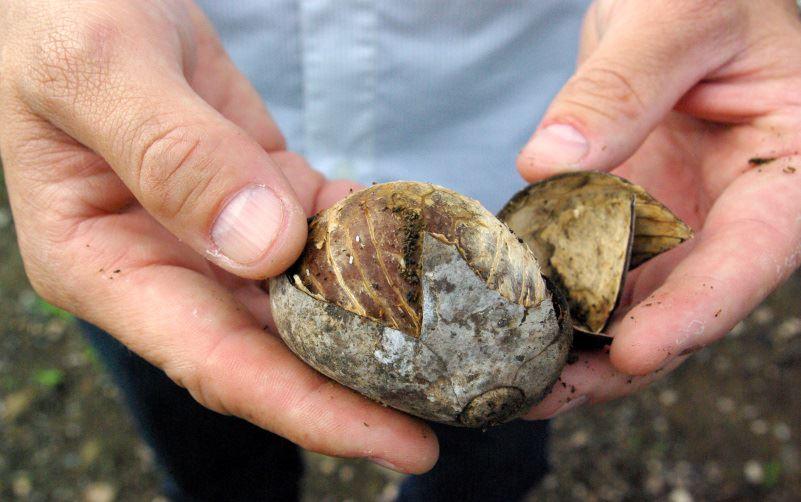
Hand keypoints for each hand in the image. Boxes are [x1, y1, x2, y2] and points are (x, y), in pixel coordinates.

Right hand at [0, 0, 436, 471]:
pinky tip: (419, 244)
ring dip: (379, 321)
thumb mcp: (100, 68)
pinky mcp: (254, 191)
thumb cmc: (60, 15)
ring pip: (306, 296)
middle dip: (363, 389)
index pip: (217, 364)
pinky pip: (322, 229)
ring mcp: (212, 232)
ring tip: (462, 345)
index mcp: (104, 263)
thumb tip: (263, 249)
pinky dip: (370, 238)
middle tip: (456, 409)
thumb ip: (174, 155)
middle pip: (275, 349)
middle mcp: (165, 264)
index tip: (398, 442)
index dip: (309, 411)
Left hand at [517, 0, 800, 417]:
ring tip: (506, 379)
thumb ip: (620, 88)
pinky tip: (500, 322)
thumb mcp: (677, 15)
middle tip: (542, 394)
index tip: (637, 354)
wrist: (676, 0)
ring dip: (571, 346)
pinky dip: (549, 299)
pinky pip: (588, 270)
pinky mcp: (623, 221)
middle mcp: (729, 215)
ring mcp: (673, 224)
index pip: (749, 259)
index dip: (696, 313)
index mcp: (784, 174)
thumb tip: (547, 165)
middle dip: (614, 360)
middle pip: (680, 305)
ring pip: (629, 302)